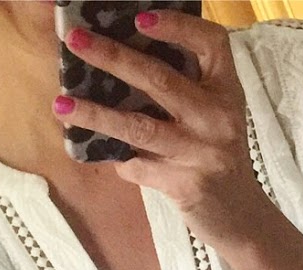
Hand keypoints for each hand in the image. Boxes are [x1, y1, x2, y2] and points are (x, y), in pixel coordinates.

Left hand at [54, 9, 268, 246]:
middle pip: (160, 79)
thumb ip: (186, 86)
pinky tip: (98, 152)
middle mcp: (217, 118)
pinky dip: (116, 159)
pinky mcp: (185, 185)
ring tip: (61, 105)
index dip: (177, 25)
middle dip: (112, 57)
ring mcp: (202, 153)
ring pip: (139, 127)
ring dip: (96, 114)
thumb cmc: (218, 155)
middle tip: (75, 41)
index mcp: (227, 91)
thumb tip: (119, 54)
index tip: (139, 19)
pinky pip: (138, 167)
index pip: (211, 43)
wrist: (240, 216)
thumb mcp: (215, 114)